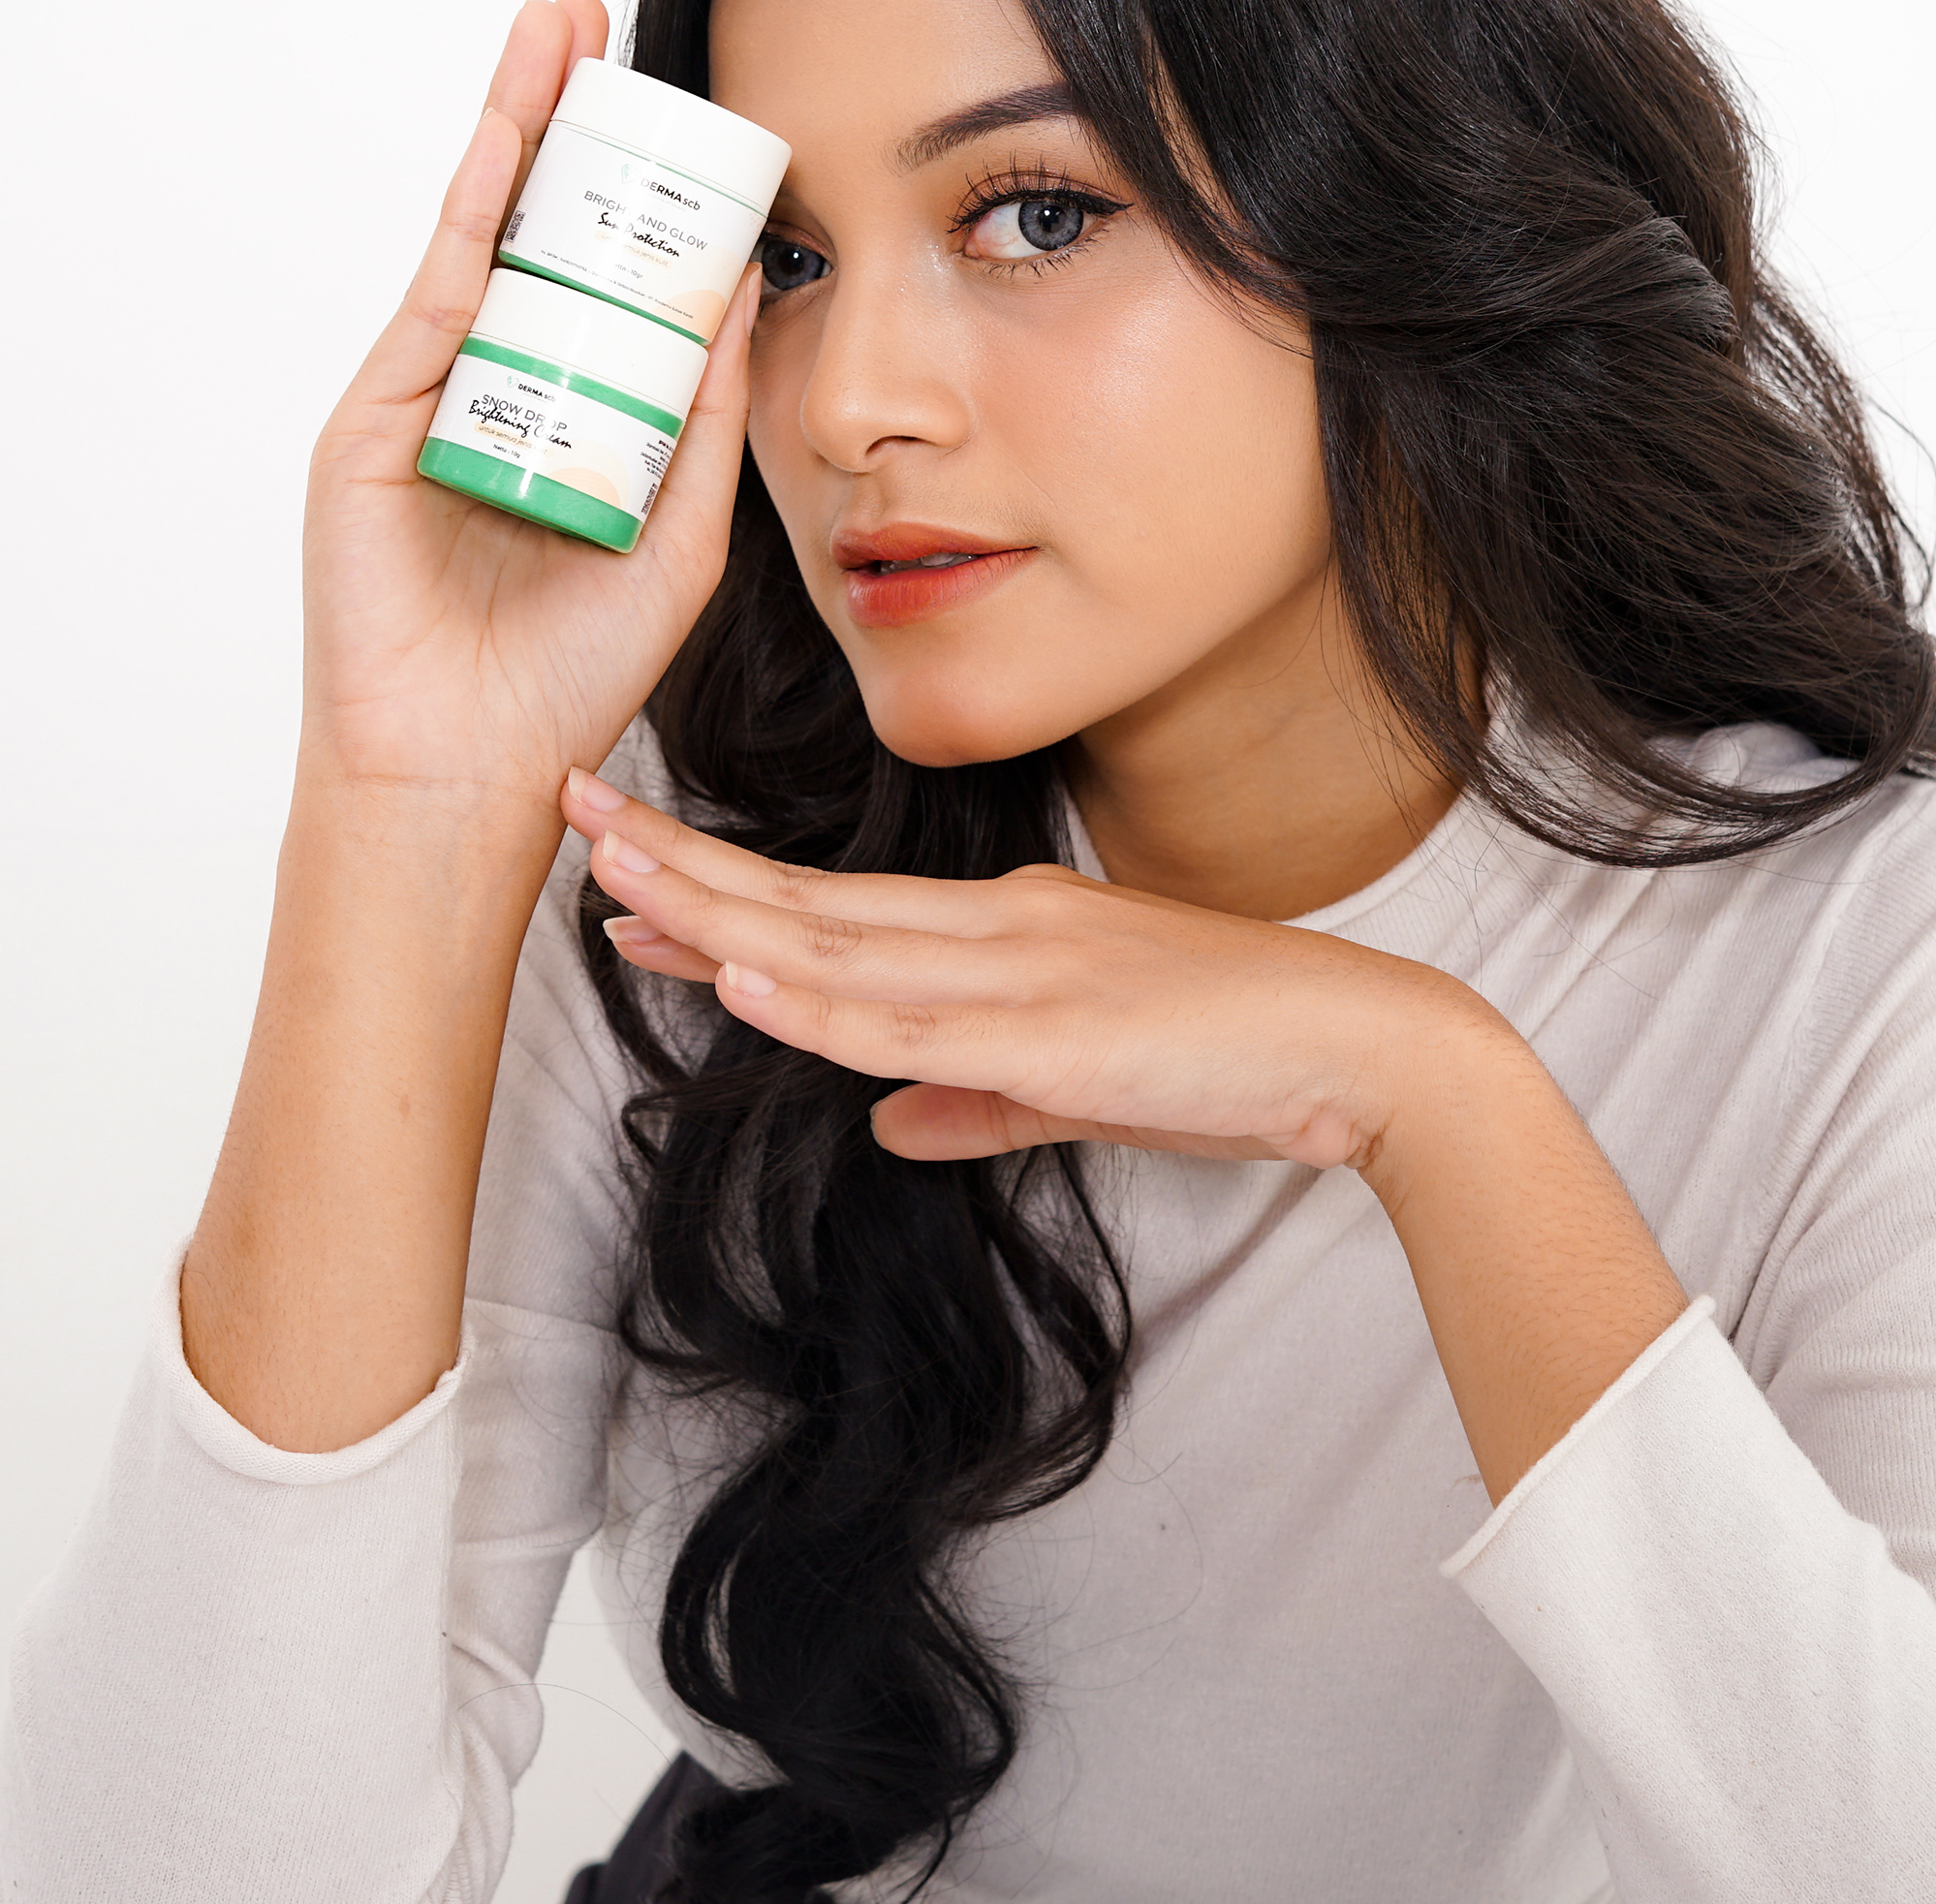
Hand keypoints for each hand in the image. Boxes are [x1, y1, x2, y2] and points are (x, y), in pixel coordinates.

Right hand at [298, 0, 762, 806]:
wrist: (472, 774)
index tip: (677, 105)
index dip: (628, 189)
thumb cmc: (567, 681)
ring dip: (511, 126)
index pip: (594, 276)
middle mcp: (488, 392)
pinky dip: (469, 213)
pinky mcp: (373, 424)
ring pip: (476, 236)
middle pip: (527, 229)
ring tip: (550, 32)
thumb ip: (710, 417)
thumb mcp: (680, 533)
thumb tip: (750, 288)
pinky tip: (502, 140)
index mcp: (561, 417)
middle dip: (562, 119)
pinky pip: (435, 297)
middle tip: (597, 22)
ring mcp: (424, 400)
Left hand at [560, 771, 1518, 1172]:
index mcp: (1003, 932)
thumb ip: (975, 1100)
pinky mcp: (1053, 1031)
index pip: (832, 911)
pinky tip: (744, 985)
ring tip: (615, 884)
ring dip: (718, 917)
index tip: (628, 870)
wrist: (1363, 1051)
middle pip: (808, 902)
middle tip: (572, 811)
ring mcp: (1021, 970)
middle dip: (683, 866)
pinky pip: (910, 1021)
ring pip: (837, 945)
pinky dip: (818, 1002)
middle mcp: (997, 929)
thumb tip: (885, 1124)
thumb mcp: (1078, 1088)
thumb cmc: (1236, 1059)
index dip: (722, 892)